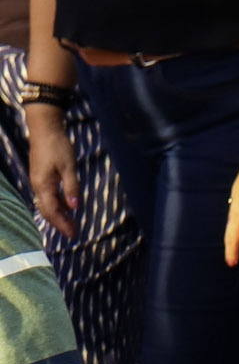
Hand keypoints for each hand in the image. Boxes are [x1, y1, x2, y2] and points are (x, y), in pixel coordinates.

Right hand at [27, 108, 77, 239]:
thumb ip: (72, 187)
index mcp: (44, 185)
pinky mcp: (42, 176)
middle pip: (48, 211)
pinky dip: (58, 204)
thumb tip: (75, 207)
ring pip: (47, 204)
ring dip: (59, 215)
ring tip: (71, 223)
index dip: (62, 224)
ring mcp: (39, 181)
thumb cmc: (58, 146)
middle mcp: (38, 186)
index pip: (53, 211)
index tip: (73, 235)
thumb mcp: (69, 167)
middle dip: (60, 223)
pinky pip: (48, 196)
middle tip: (74, 233)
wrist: (45, 129)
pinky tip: (68, 207)